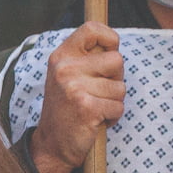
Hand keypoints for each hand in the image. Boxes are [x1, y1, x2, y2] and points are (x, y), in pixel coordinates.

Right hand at [28, 22, 123, 172]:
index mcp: (60, 56)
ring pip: (120, 87)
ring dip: (113, 101)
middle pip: (117, 60)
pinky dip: (113, 116)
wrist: (52, 144)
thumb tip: (113, 44)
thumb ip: (86, 58)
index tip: (109, 51)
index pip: (92, 29)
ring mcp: (73, 87)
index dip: (109, 38)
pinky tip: (95, 120)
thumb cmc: (67, 107)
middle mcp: (64, 68)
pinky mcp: (86, 107)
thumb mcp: (68, 76)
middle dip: (116, 78)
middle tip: (96, 91)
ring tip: (94, 107)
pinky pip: (118, 106)